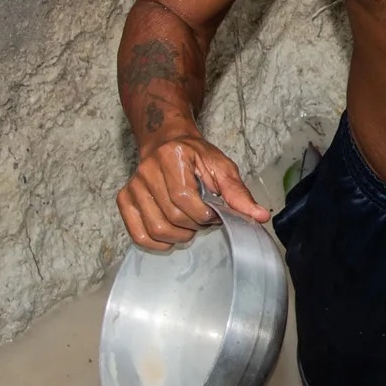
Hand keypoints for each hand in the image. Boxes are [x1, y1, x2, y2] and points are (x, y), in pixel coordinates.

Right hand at [119, 136, 273, 251]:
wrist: (166, 143)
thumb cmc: (196, 156)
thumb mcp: (221, 167)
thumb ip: (238, 193)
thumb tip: (260, 216)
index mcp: (172, 157)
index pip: (185, 199)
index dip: (204, 214)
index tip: (214, 213)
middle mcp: (147, 170)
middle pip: (172, 216)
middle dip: (194, 225)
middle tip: (203, 219)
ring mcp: (133, 186)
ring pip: (156, 229)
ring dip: (179, 236)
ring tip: (189, 226)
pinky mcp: (124, 199)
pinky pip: (138, 234)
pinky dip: (156, 243)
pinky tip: (171, 236)